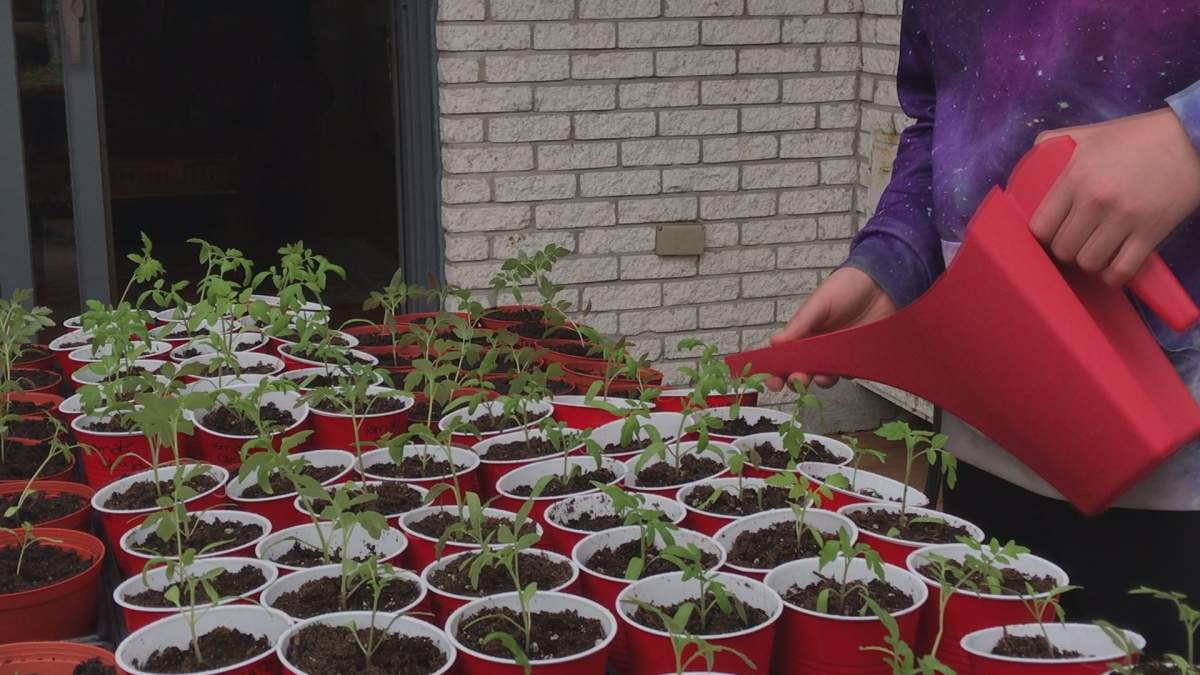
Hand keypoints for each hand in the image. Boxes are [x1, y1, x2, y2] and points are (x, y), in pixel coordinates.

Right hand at [765, 267, 896, 390]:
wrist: (883, 283)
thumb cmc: (848, 285)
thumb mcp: (819, 303)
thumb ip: (799, 324)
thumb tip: (775, 342)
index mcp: (804, 331)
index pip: (786, 355)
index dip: (777, 369)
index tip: (773, 380)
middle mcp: (819, 345)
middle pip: (802, 370)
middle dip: (796, 380)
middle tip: (796, 380)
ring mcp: (839, 352)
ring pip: (825, 375)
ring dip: (820, 380)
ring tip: (820, 377)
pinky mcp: (858, 356)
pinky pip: (849, 372)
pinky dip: (844, 375)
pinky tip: (843, 370)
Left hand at [1031, 108, 1199, 285]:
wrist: (1191, 139)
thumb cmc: (1137, 138)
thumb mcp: (1091, 134)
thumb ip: (1055, 142)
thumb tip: (1032, 156)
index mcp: (1076, 176)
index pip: (1040, 226)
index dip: (1042, 235)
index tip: (1050, 234)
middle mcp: (1096, 199)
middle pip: (1062, 249)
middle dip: (1065, 250)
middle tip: (1075, 242)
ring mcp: (1125, 218)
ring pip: (1088, 263)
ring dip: (1089, 262)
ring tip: (1095, 251)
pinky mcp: (1151, 232)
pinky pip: (1121, 270)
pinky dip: (1113, 275)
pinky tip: (1113, 266)